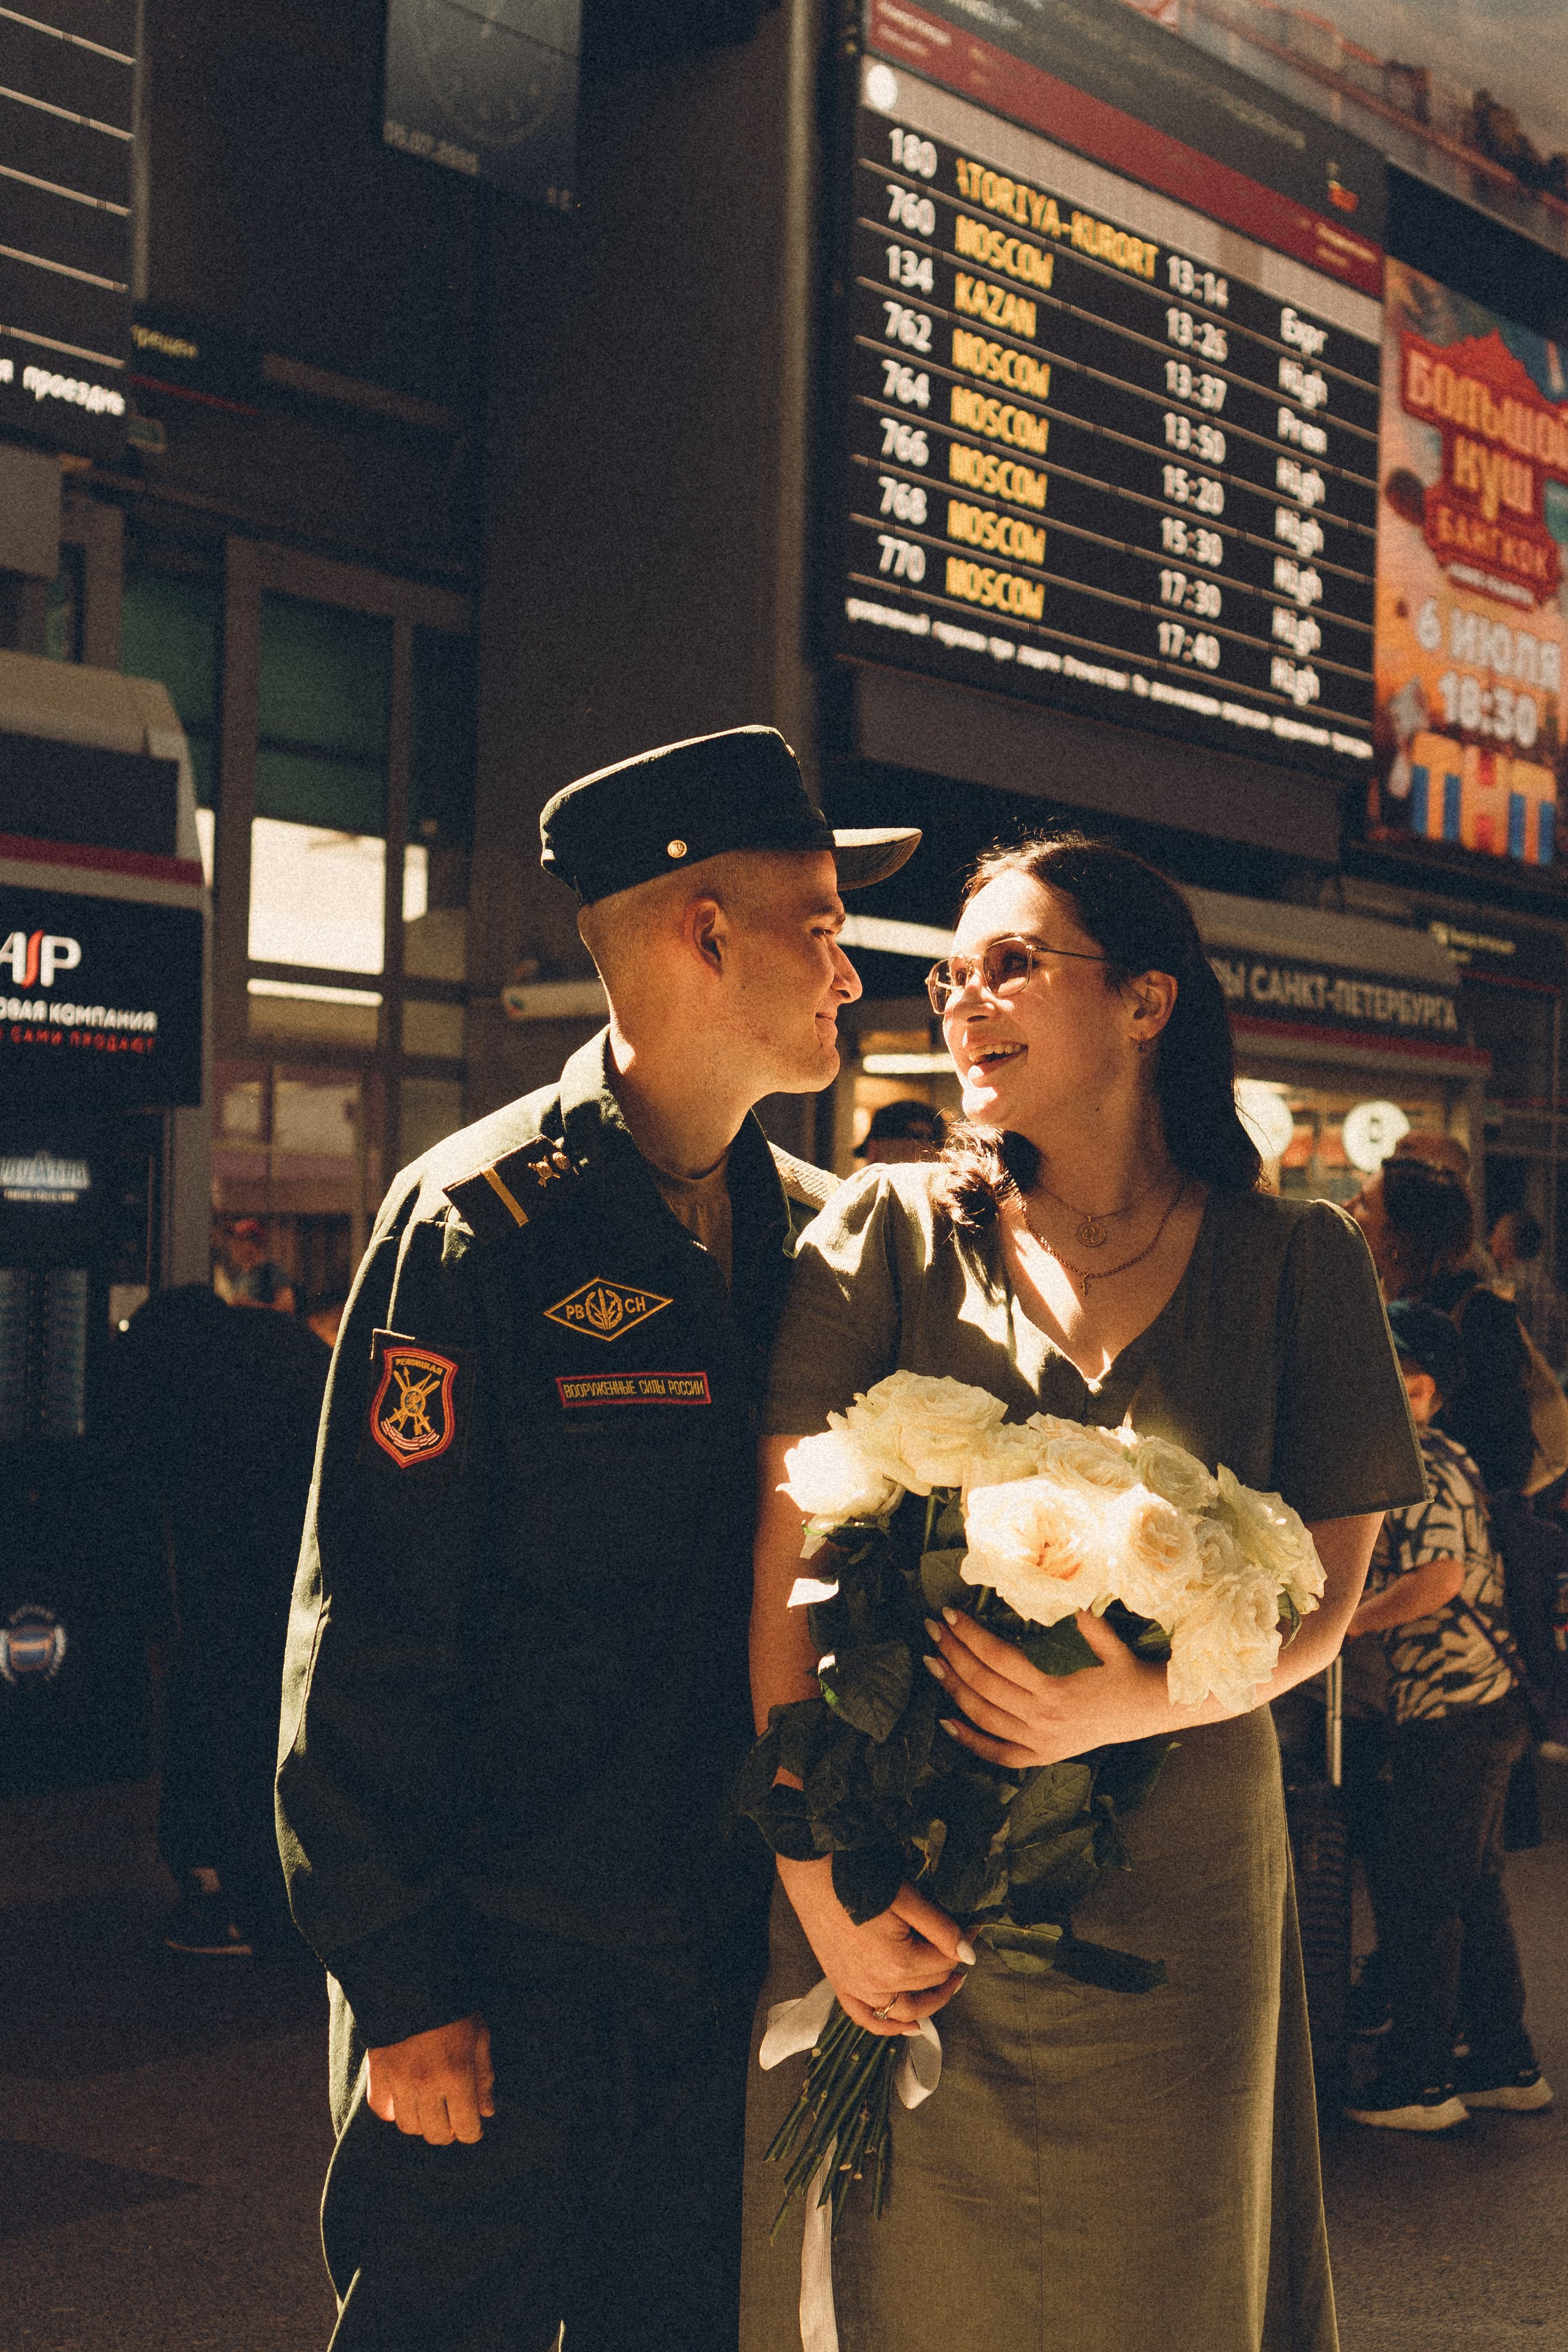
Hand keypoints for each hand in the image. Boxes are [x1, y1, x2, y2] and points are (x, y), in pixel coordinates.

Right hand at [366, 2015, 494, 2144]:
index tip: (474, 2128)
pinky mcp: (377, 2074)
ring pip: (409, 2126)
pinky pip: (382, 2110)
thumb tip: (486, 2112)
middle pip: (436, 2134)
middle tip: (452, 2118)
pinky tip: (405, 2100)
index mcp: (457, 2075)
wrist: (412, 1982)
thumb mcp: (479, 2036)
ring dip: (422, 2123)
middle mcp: (427, 2085)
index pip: (466, 2128)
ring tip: (430, 2108)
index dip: (473, 2133)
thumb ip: (484, 2076)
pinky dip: (393, 2111)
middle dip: (449, 2131)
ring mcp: (399, 2082)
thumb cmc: (453, 2009)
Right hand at [778, 1855, 973, 2037]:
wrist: (811, 1870)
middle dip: (949, 1962)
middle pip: (930, 1983)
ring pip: (906, 2008)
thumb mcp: (907, 1898)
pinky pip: (866, 2017)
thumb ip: (941, 1929)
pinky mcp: (840, 1984)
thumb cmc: (858, 1877)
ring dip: (931, 1999)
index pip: (945, 1961)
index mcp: (898, 1962)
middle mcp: (878, 1984)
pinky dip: (888, 2026)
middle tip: (960, 1941)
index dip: (963, 1942)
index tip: (973, 1925)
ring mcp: (856, 1988)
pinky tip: (909, 2028)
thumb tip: (969, 1954)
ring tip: (949, 1982)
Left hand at [925, 1606, 1167, 1767]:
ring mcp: (1040, 1742)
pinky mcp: (1042, 1757)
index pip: (999, 1658)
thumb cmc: (1126, 1670)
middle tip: (932, 1629)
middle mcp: (1042, 1719)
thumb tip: (1058, 1591)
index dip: (971, 1635)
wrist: (1150, 1710)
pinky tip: (945, 1721)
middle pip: (983, 1685)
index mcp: (1055, 1688)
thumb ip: (1083, 1619)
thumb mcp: (1109, 1640)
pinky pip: (998, 1754)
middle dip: (953, 1654)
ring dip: (952, 1689)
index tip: (950, 1613)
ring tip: (931, 1662)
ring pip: (983, 1717)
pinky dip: (969, 1741)